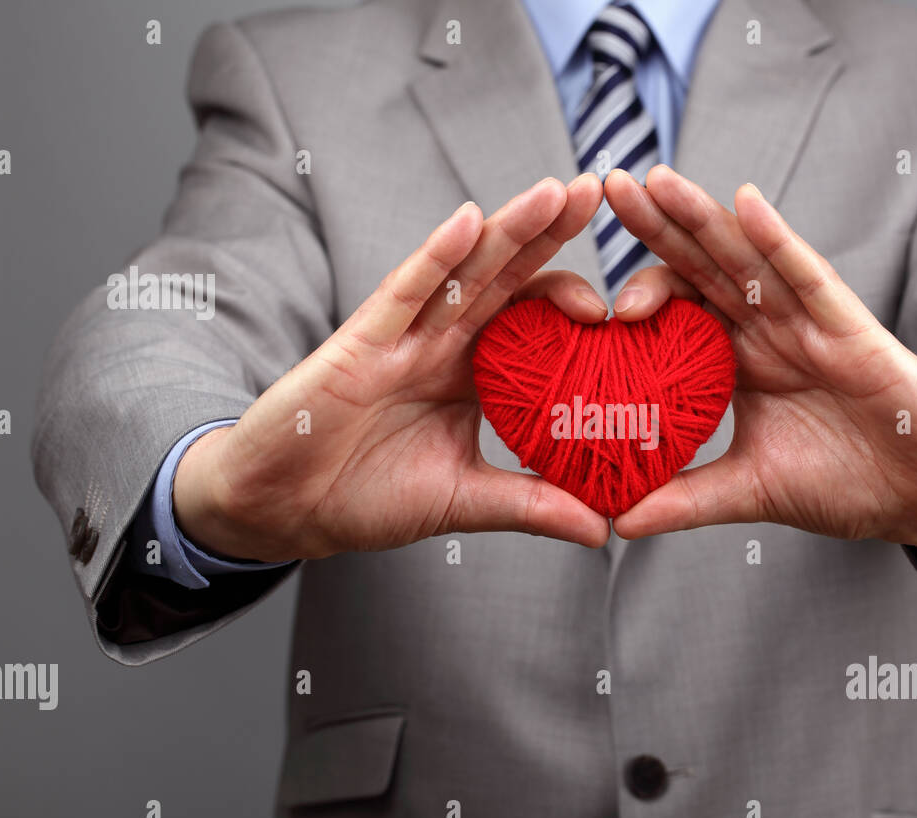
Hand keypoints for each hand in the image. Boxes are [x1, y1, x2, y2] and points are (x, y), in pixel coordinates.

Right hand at [173, 175, 612, 560]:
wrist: (285, 510)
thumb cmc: (366, 496)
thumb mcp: (464, 501)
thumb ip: (532, 505)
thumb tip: (605, 529)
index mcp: (470, 373)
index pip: (531, 322)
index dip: (575, 300)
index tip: (631, 299)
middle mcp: (441, 343)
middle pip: (505, 277)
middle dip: (550, 232)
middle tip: (597, 189)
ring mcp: (401, 337)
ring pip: (463, 270)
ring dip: (509, 228)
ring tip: (557, 191)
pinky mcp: (359, 343)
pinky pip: (402, 292)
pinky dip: (435, 257)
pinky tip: (468, 221)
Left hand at [602, 166, 916, 550]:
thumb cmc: (851, 485)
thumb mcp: (752, 491)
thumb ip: (687, 499)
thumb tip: (619, 523)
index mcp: (743, 362)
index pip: (683, 311)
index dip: (638, 289)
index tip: (582, 287)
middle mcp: (771, 331)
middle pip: (705, 268)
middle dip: (657, 226)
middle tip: (607, 186)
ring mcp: (811, 324)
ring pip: (748, 259)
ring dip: (703, 218)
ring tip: (656, 180)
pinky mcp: (854, 329)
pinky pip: (811, 277)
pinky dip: (780, 241)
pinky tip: (747, 204)